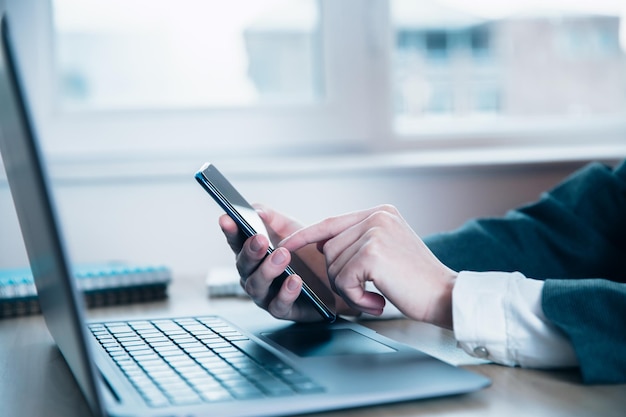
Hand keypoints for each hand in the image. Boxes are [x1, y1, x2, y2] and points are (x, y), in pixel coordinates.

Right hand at [219, 205, 352, 321]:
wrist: (334, 277)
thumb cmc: (307, 254)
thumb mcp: (292, 230)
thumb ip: (273, 218)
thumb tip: (256, 209)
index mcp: (253, 255)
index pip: (236, 242)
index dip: (230, 231)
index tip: (227, 218)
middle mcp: (254, 276)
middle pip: (243, 265)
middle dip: (250, 251)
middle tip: (260, 239)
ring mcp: (266, 295)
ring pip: (256, 286)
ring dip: (268, 270)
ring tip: (283, 255)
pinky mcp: (284, 310)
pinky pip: (279, 305)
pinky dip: (286, 292)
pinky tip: (296, 280)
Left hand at [279, 205, 457, 328]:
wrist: (445, 296)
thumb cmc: (416, 280)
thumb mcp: (387, 249)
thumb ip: (358, 241)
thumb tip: (322, 244)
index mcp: (380, 212)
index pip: (331, 222)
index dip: (306, 235)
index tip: (286, 244)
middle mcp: (377, 216)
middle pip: (329, 248)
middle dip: (339, 276)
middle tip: (367, 290)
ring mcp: (375, 232)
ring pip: (332, 265)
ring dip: (349, 289)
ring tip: (376, 294)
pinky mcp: (372, 253)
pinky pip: (342, 280)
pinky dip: (355, 297)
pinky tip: (377, 300)